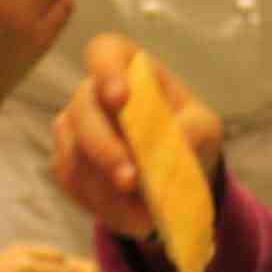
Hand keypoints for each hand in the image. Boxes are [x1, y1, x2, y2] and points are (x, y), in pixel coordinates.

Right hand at [49, 34, 223, 241]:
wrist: (174, 174)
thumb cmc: (187, 135)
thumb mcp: (204, 128)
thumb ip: (193, 129)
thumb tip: (178, 141)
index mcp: (127, 68)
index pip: (103, 52)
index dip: (105, 71)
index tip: (119, 98)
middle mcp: (92, 92)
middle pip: (82, 111)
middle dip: (105, 148)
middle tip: (131, 181)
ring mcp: (73, 127)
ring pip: (73, 153)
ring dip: (106, 189)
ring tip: (145, 217)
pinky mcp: (66, 162)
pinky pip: (72, 182)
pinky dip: (101, 204)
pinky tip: (132, 219)